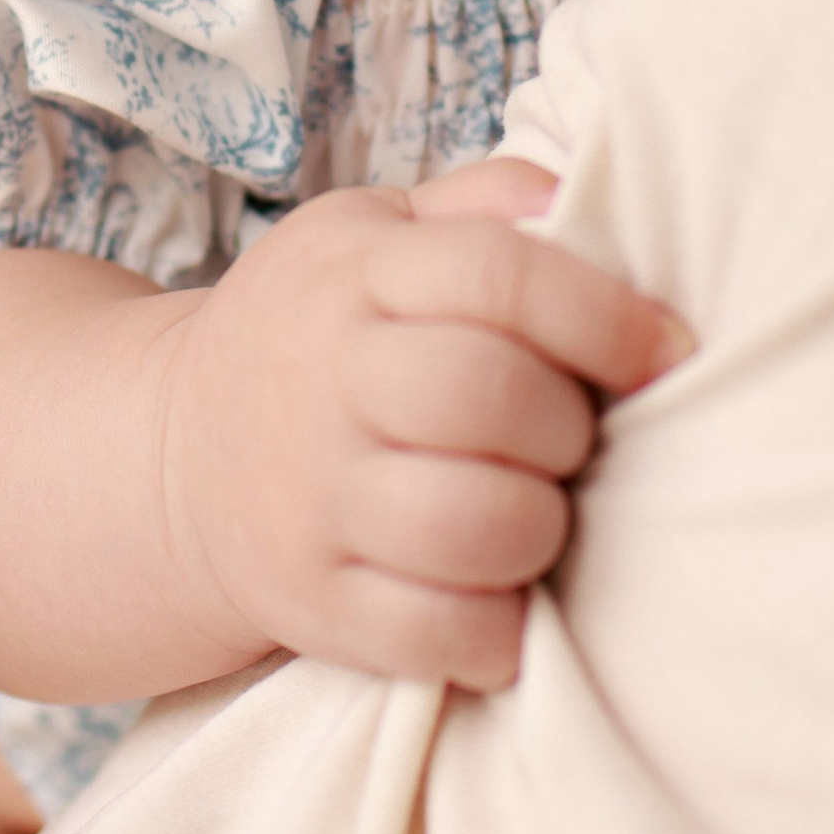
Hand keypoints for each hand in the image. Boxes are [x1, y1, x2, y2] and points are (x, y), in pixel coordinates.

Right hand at [157, 157, 690, 691]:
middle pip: (488, 396)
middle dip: (568, 425)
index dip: (603, 314)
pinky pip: (435, 636)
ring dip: (540, 528)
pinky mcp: (311, 604)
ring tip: (534, 513)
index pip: (496, 275)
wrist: (170, 452)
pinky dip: (496, 629)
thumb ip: (484, 204)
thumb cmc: (321, 331)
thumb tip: (582, 197)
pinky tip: (500, 594)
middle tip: (572, 440)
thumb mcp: (377, 231)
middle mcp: (326, 381)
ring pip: (471, 525)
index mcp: (357, 274)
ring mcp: (311, 500)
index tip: (664, 350)